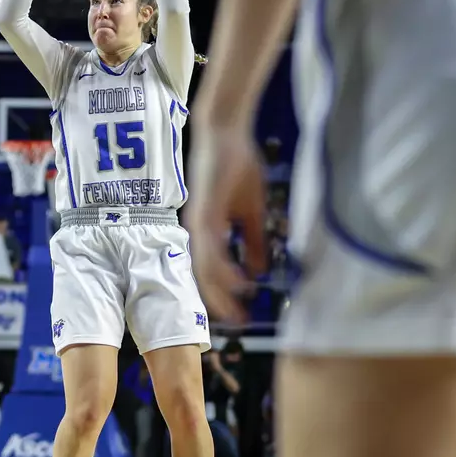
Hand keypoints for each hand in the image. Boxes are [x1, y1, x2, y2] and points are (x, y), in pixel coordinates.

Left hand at [184, 121, 266, 324]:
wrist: (225, 132)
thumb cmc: (237, 166)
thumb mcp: (249, 210)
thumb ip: (251, 240)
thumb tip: (258, 270)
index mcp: (206, 230)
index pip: (209, 270)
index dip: (221, 293)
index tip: (238, 314)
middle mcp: (197, 230)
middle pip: (202, 275)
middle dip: (218, 301)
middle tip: (236, 323)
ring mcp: (198, 222)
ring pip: (204, 267)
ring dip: (220, 292)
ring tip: (236, 313)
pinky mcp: (204, 211)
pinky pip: (210, 247)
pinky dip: (223, 268)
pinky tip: (239, 283)